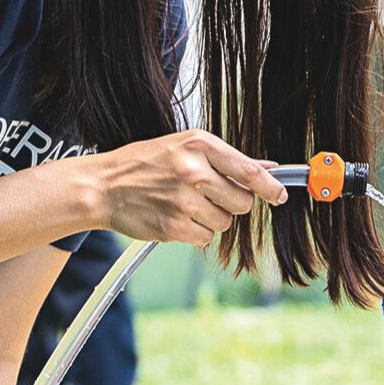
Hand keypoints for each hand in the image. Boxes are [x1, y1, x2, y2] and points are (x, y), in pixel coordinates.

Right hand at [79, 130, 288, 246]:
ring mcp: (183, 201)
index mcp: (199, 146)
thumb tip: (267, 169)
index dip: (271, 187)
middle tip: (209, 196)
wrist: (103, 186)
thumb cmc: (144, 163)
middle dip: (233, 203)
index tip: (280, 195)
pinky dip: (195, 232)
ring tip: (185, 204)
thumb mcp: (184, 147)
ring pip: (225, 222)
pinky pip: (205, 238)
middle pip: (242, 202)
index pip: (249, 171)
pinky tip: (176, 218)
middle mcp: (193, 171)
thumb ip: (226, 160)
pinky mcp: (173, 227)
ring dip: (212, 218)